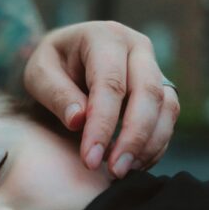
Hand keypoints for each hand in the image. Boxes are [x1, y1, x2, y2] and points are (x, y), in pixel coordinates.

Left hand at [22, 22, 179, 176]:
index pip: (110, 84)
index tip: (90, 159)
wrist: (69, 56)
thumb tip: (79, 121)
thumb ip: (56, 94)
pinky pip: (168, 118)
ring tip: (123, 172)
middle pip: (148, 93)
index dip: (102, 125)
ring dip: (149, 144)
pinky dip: (155, 145)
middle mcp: (137, 48)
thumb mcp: (39, 73)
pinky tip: (134, 165)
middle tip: (115, 172)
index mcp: (105, 37)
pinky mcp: (162, 89)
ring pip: (167, 106)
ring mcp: (154, 67)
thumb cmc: (52, 65)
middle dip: (134, 138)